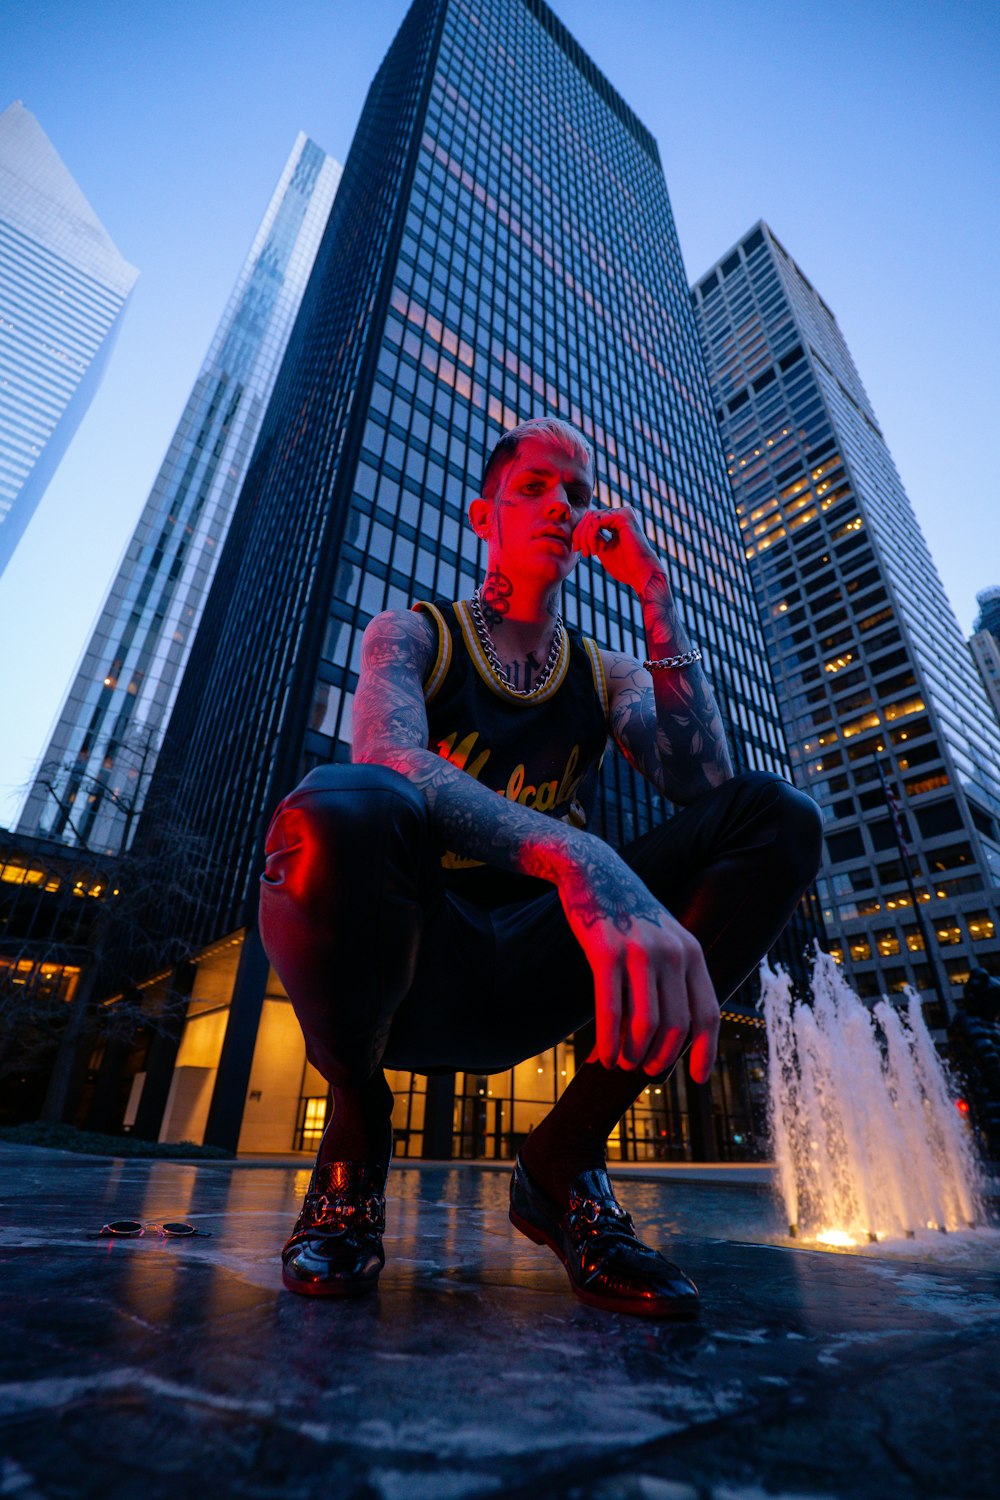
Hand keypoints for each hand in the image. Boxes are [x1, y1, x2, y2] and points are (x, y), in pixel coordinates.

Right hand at [556, 845, 719, 1081]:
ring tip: (620, 1063)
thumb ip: (675, 974)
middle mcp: (672, 952)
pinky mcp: (605, 952)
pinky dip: (607, 1041)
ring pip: (645, 1023)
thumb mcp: (665, 937)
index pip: (707, 1012)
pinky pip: (610, 1010)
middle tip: (644, 1070)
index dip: (705, 1051)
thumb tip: (674, 1031)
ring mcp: (639, 951)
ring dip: (633, 1053)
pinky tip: (601, 1056)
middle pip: (676, 1026)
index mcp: (692, 952)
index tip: (697, 1078)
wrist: (594, 870)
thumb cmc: (628, 913)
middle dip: (660, 1058)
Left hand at [573, 504, 661, 592]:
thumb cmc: (624, 566)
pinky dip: (590, 535)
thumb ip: (593, 538)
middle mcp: (621, 514)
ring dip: (585, 537)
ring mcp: (624, 513)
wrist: (640, 574)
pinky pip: (597, 520)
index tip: (577, 550)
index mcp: (617, 522)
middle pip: (590, 515)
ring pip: (591, 517)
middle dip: (580, 534)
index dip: (580, 533)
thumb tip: (580, 529)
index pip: (591, 519)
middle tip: (580, 551)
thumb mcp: (603, 549)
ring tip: (588, 553)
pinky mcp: (624, 515)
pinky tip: (595, 550)